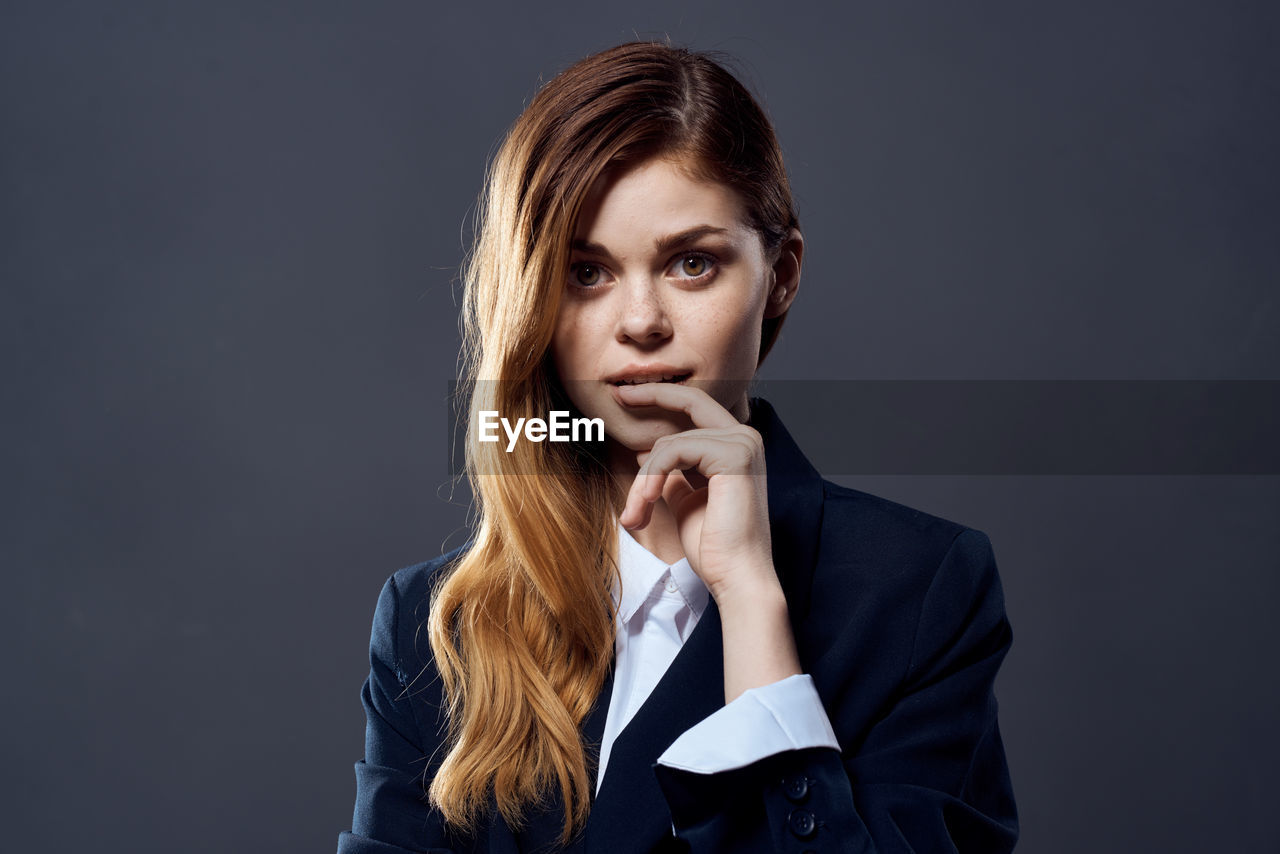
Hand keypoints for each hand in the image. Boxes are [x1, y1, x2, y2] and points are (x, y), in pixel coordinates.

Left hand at [614, 383, 802, 700]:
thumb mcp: (686, 502)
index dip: (661, 398)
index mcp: (737, 446)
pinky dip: (649, 480)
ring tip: (633, 514)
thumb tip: (646, 451)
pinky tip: (642, 507)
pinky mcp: (733, 456)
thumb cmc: (714, 548)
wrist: (735, 577)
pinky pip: (673, 454)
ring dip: (642, 481)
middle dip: (650, 393)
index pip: (696, 408)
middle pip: (690, 401)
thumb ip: (673, 475)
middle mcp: (746, 438)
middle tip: (618, 394)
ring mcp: (743, 444)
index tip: (627, 396)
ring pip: (669, 443)